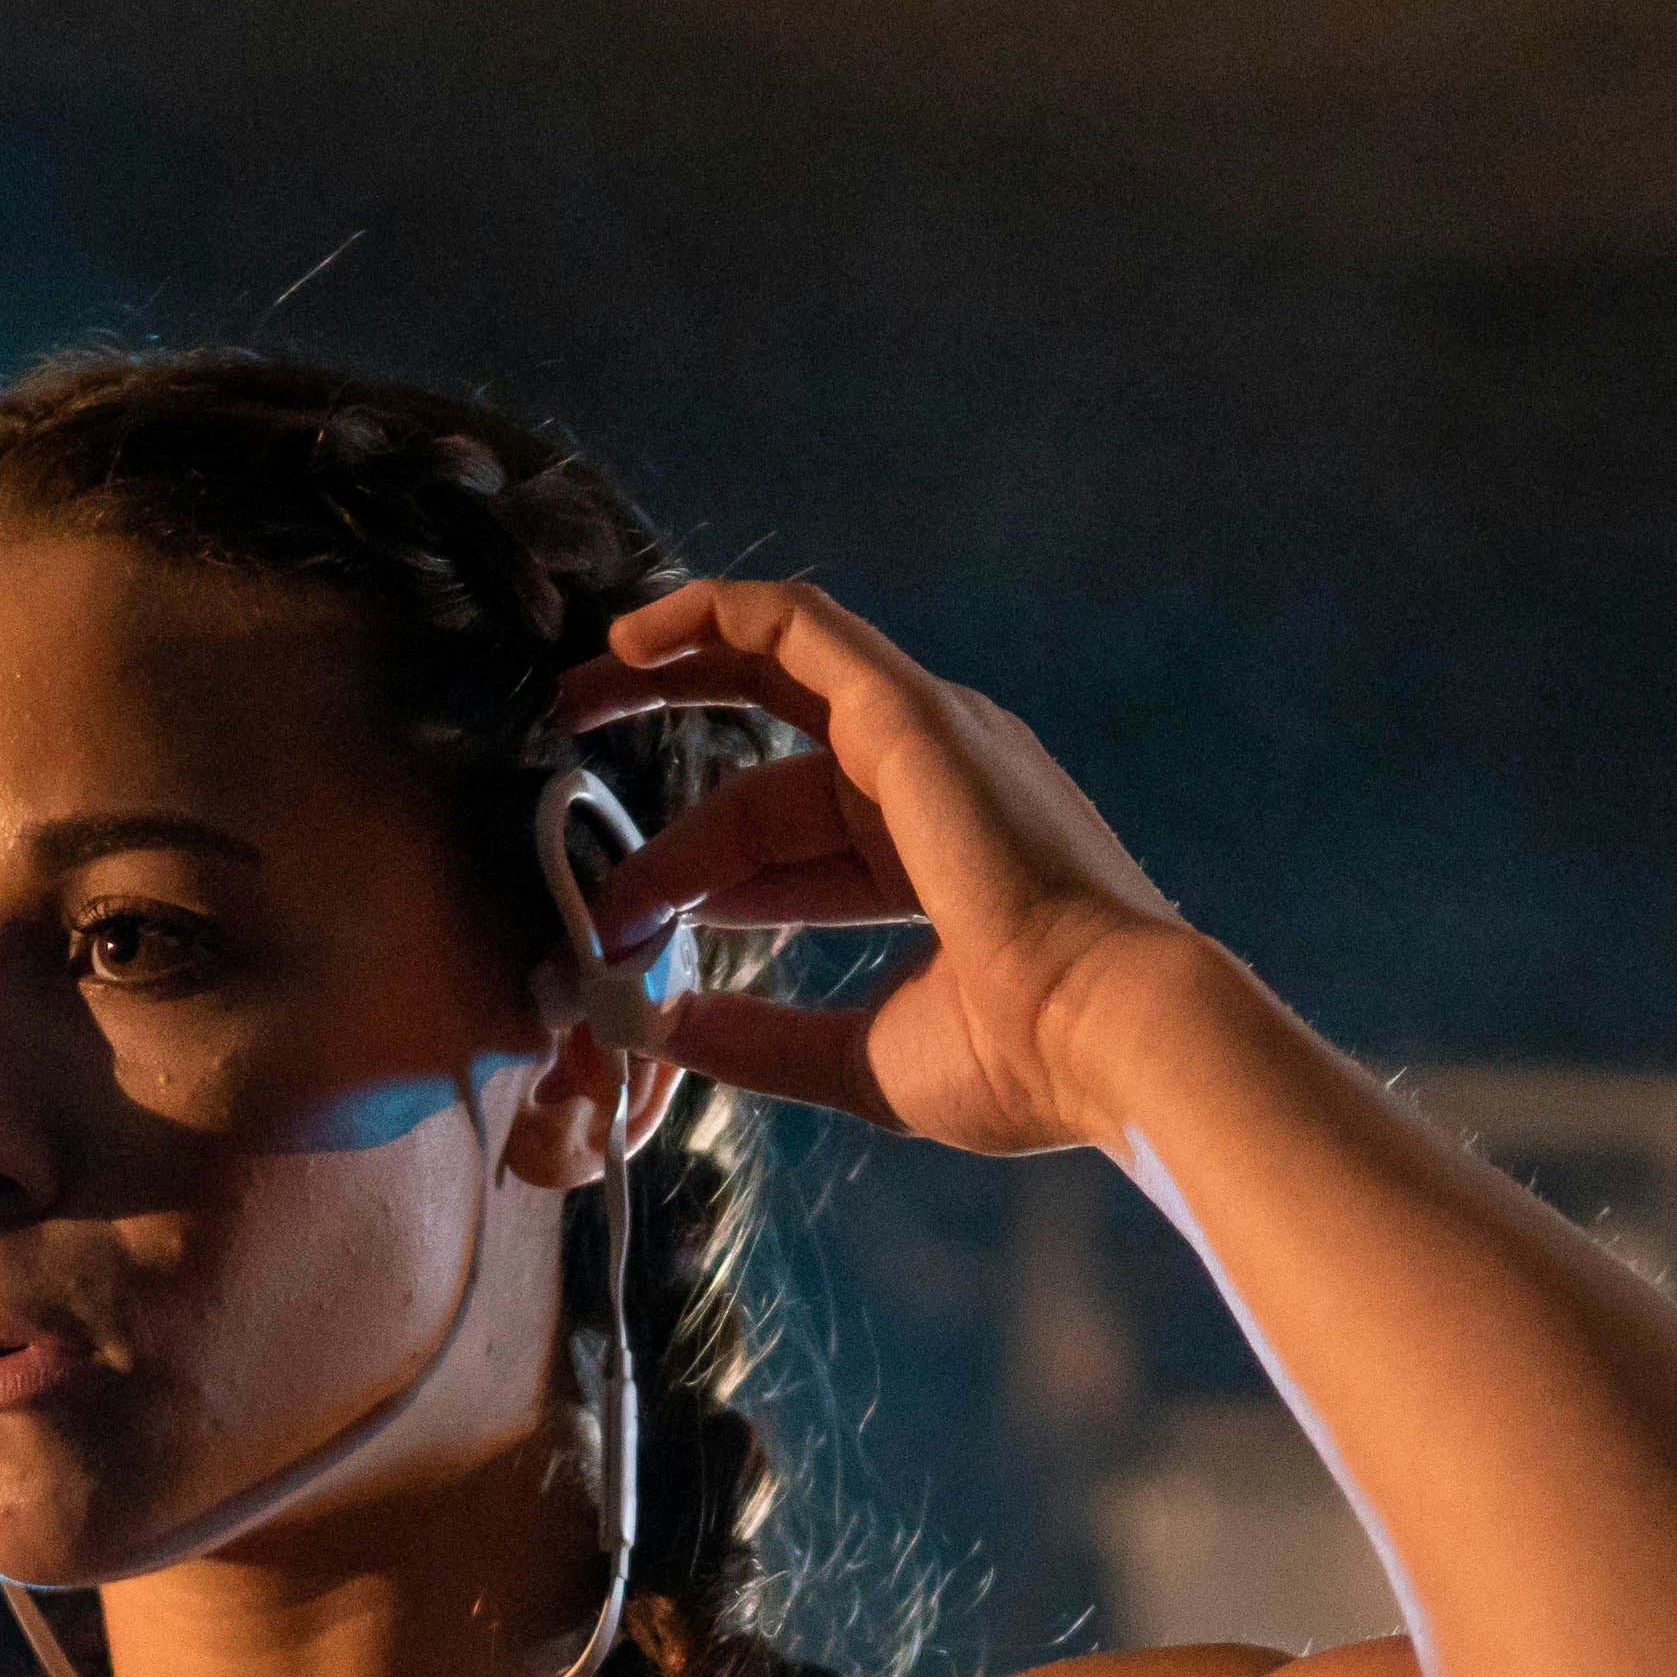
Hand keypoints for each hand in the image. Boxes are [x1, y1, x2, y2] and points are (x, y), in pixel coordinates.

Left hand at [557, 582, 1210, 1158]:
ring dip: (671, 674)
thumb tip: (665, 1032)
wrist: (1104, 1037)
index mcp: (940, 856)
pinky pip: (797, 625)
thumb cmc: (1019, 1062)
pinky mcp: (911, 711)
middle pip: (778, 749)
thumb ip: (765, 1038)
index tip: (621, 929)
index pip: (791, 846)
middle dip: (675, 750)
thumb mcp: (861, 1055)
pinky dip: (714, 614)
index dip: (697, 878)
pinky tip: (631, 636)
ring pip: (779, 671)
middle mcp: (939, 779)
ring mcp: (931, 736)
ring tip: (572, 693)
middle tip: (573, 755)